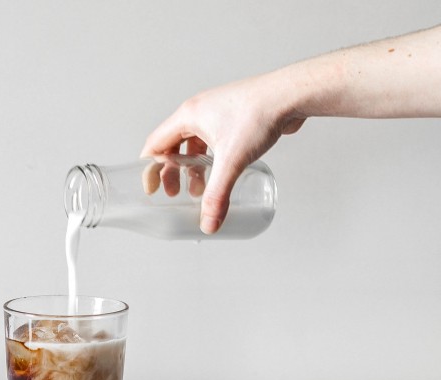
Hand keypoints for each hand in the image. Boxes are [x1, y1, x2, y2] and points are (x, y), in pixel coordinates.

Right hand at [141, 73, 304, 233]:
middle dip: (172, 173)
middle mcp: (198, 112)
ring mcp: (216, 114)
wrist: (290, 95)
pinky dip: (209, 160)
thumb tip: (209, 223)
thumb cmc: (259, 114)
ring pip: (193, 145)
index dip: (150, 169)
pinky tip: (220, 173)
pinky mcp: (232, 119)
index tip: (151, 189)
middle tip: (175, 194)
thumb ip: (218, 195)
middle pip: (173, 146)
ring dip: (192, 168)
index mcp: (188, 116)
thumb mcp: (232, 161)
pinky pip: (211, 142)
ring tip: (198, 190)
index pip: (156, 144)